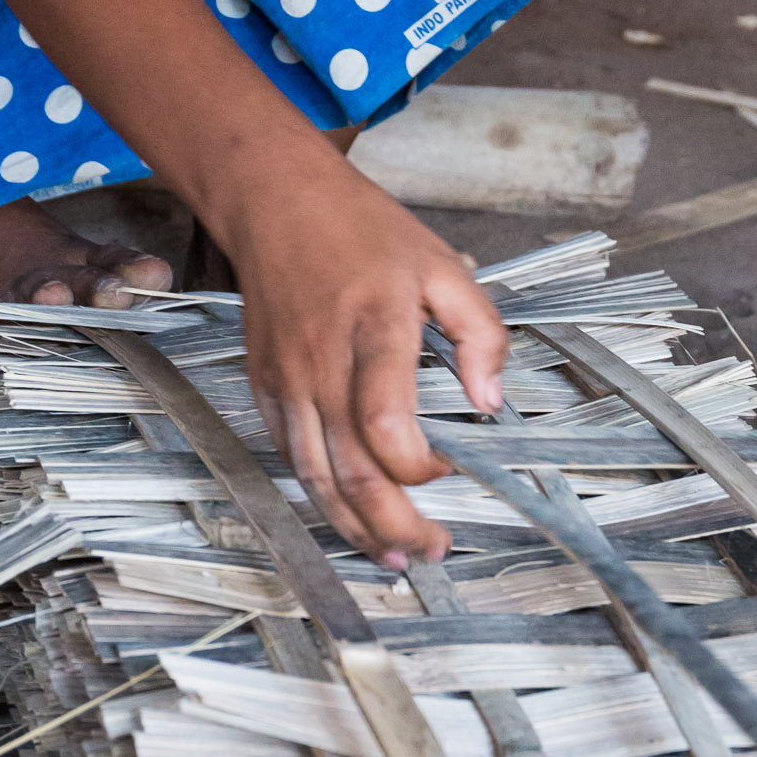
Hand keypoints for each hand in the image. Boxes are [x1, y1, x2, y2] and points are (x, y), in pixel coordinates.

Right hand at [226, 153, 508, 564]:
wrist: (276, 199)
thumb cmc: (361, 228)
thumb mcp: (441, 262)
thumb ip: (479, 331)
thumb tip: (491, 403)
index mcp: (373, 328)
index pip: (386, 428)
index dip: (421, 467)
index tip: (452, 463)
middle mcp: (322, 362)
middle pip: (350, 472)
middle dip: (394, 527)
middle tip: (432, 550)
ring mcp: (287, 377)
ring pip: (314, 478)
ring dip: (355, 528)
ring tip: (394, 556)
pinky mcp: (265, 384)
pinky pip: (290, 455)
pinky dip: (319, 494)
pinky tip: (349, 513)